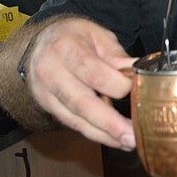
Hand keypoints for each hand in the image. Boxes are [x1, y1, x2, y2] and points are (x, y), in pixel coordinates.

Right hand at [25, 17, 137, 149]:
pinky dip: (93, 133)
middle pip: (82, 103)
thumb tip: (137, 70)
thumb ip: (116, 54)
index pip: (94, 74)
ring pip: (76, 119)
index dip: (119, 85)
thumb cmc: (72, 36)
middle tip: (132, 137)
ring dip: (104, 134)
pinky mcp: (47, 107)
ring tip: (128, 142)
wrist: (38, 43)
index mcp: (65, 49)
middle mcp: (51, 73)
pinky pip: (71, 123)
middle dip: (110, 123)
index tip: (138, 88)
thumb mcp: (96, 34)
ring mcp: (45, 93)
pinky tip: (112, 138)